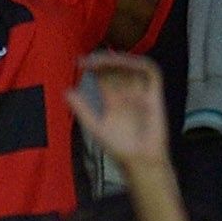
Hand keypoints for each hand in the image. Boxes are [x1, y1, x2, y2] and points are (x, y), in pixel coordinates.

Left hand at [66, 52, 169, 172]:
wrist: (139, 161)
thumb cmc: (119, 147)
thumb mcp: (95, 126)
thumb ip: (83, 109)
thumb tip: (67, 91)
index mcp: (113, 100)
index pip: (103, 77)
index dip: (93, 67)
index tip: (80, 62)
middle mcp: (127, 94)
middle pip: (116, 69)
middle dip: (103, 61)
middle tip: (88, 60)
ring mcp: (141, 94)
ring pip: (132, 67)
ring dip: (119, 59)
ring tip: (102, 60)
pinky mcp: (155, 96)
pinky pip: (152, 74)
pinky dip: (140, 64)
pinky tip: (124, 62)